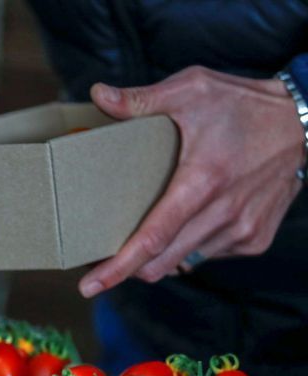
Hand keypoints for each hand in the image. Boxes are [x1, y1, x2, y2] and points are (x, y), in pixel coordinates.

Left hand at [79, 66, 304, 297]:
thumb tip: (98, 95)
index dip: (118, 267)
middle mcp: (224, 214)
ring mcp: (242, 231)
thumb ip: (142, 100)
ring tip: (150, 229)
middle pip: (160, 262)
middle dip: (129, 266)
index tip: (90, 286)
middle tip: (106, 252)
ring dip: (159, 256)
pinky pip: (206, 256)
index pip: (152, 238)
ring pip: (182, 263)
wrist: (306, 121)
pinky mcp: (255, 239)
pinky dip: (188, 247)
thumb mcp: (192, 89)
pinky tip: (189, 220)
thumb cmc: (244, 105)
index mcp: (202, 182)